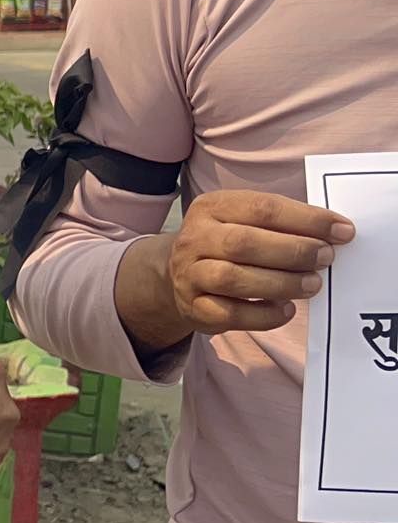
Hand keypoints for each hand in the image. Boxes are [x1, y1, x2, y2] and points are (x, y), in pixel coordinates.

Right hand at [151, 190, 352, 340]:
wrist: (180, 278)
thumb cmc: (227, 247)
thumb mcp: (244, 222)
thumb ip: (281, 225)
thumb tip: (334, 233)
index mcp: (211, 207)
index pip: (262, 208)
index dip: (307, 219)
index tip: (342, 231)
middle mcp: (194, 238)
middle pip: (244, 242)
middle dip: (294, 251)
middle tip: (326, 258)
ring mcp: (190, 274)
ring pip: (234, 278)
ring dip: (282, 283)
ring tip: (312, 285)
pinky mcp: (194, 308)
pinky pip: (230, 315)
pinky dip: (264, 315)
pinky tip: (287, 309)